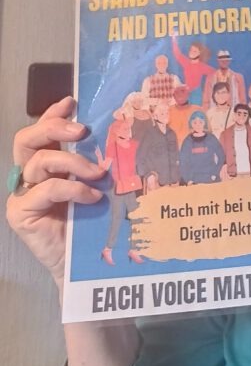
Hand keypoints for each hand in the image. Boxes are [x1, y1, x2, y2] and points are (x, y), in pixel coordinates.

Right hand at [6, 97, 105, 289]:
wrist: (83, 263)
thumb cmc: (92, 222)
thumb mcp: (95, 183)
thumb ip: (94, 162)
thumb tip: (114, 134)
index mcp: (46, 164)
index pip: (41, 131)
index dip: (52, 114)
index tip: (72, 102)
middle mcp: (29, 176)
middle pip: (27, 139)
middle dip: (54, 127)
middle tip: (82, 130)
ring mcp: (22, 194)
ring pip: (39, 162)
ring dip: (74, 163)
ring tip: (99, 173)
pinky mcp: (21, 213)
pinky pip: (46, 190)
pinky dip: (72, 188)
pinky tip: (92, 196)